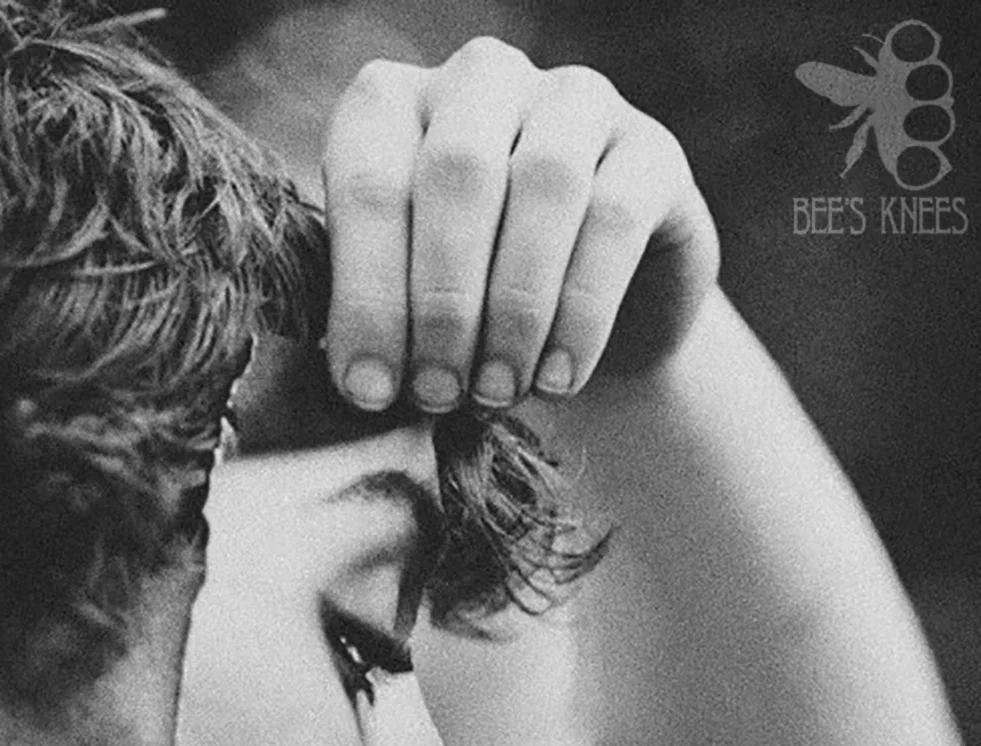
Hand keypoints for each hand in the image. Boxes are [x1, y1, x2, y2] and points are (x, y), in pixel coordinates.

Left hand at [322, 36, 719, 414]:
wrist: (594, 322)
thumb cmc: (475, 312)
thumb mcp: (410, 306)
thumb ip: (380, 318)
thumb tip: (364, 385)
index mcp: (395, 106)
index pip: (368, 180)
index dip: (364, 293)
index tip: (368, 390)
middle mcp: (481, 81)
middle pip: (457, 173)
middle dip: (441, 302)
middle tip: (438, 393)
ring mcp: (573, 102)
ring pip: (544, 184)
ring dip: (514, 308)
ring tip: (498, 391)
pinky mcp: (651, 151)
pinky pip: (615, 219)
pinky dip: (582, 312)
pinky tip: (558, 379)